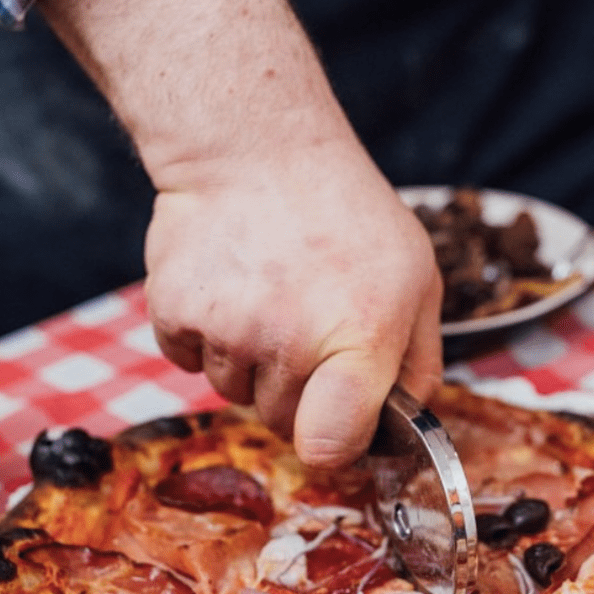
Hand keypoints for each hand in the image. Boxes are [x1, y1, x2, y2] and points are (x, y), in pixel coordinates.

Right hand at [40, 0, 442, 463]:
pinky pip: (188, 360)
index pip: (331, 445)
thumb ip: (418, 359)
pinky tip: (227, 285)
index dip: (333, 446)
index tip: (334, 428)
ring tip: (265, 294)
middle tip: (303, 327)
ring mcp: (227, 328)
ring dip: (248, 361)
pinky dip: (203, 336)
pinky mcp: (174, 311)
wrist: (256, 148)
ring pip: (233, 392)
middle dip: (296, 392)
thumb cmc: (347, 214)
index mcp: (362, 337)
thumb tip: (405, 422)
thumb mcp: (416, 278)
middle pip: (281, 422)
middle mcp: (291, 340)